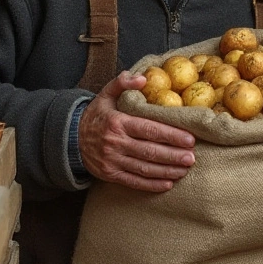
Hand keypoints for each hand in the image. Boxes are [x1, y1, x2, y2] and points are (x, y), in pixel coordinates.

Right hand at [79, 71, 196, 191]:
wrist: (70, 138)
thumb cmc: (96, 115)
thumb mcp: (105, 94)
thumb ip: (123, 83)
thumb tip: (142, 78)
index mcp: (118, 122)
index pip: (149, 129)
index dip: (170, 135)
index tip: (189, 139)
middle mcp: (115, 143)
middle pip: (149, 151)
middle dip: (173, 155)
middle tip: (191, 157)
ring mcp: (112, 161)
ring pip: (144, 168)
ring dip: (167, 171)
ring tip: (185, 169)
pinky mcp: (110, 174)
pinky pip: (133, 182)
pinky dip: (151, 185)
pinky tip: (168, 184)